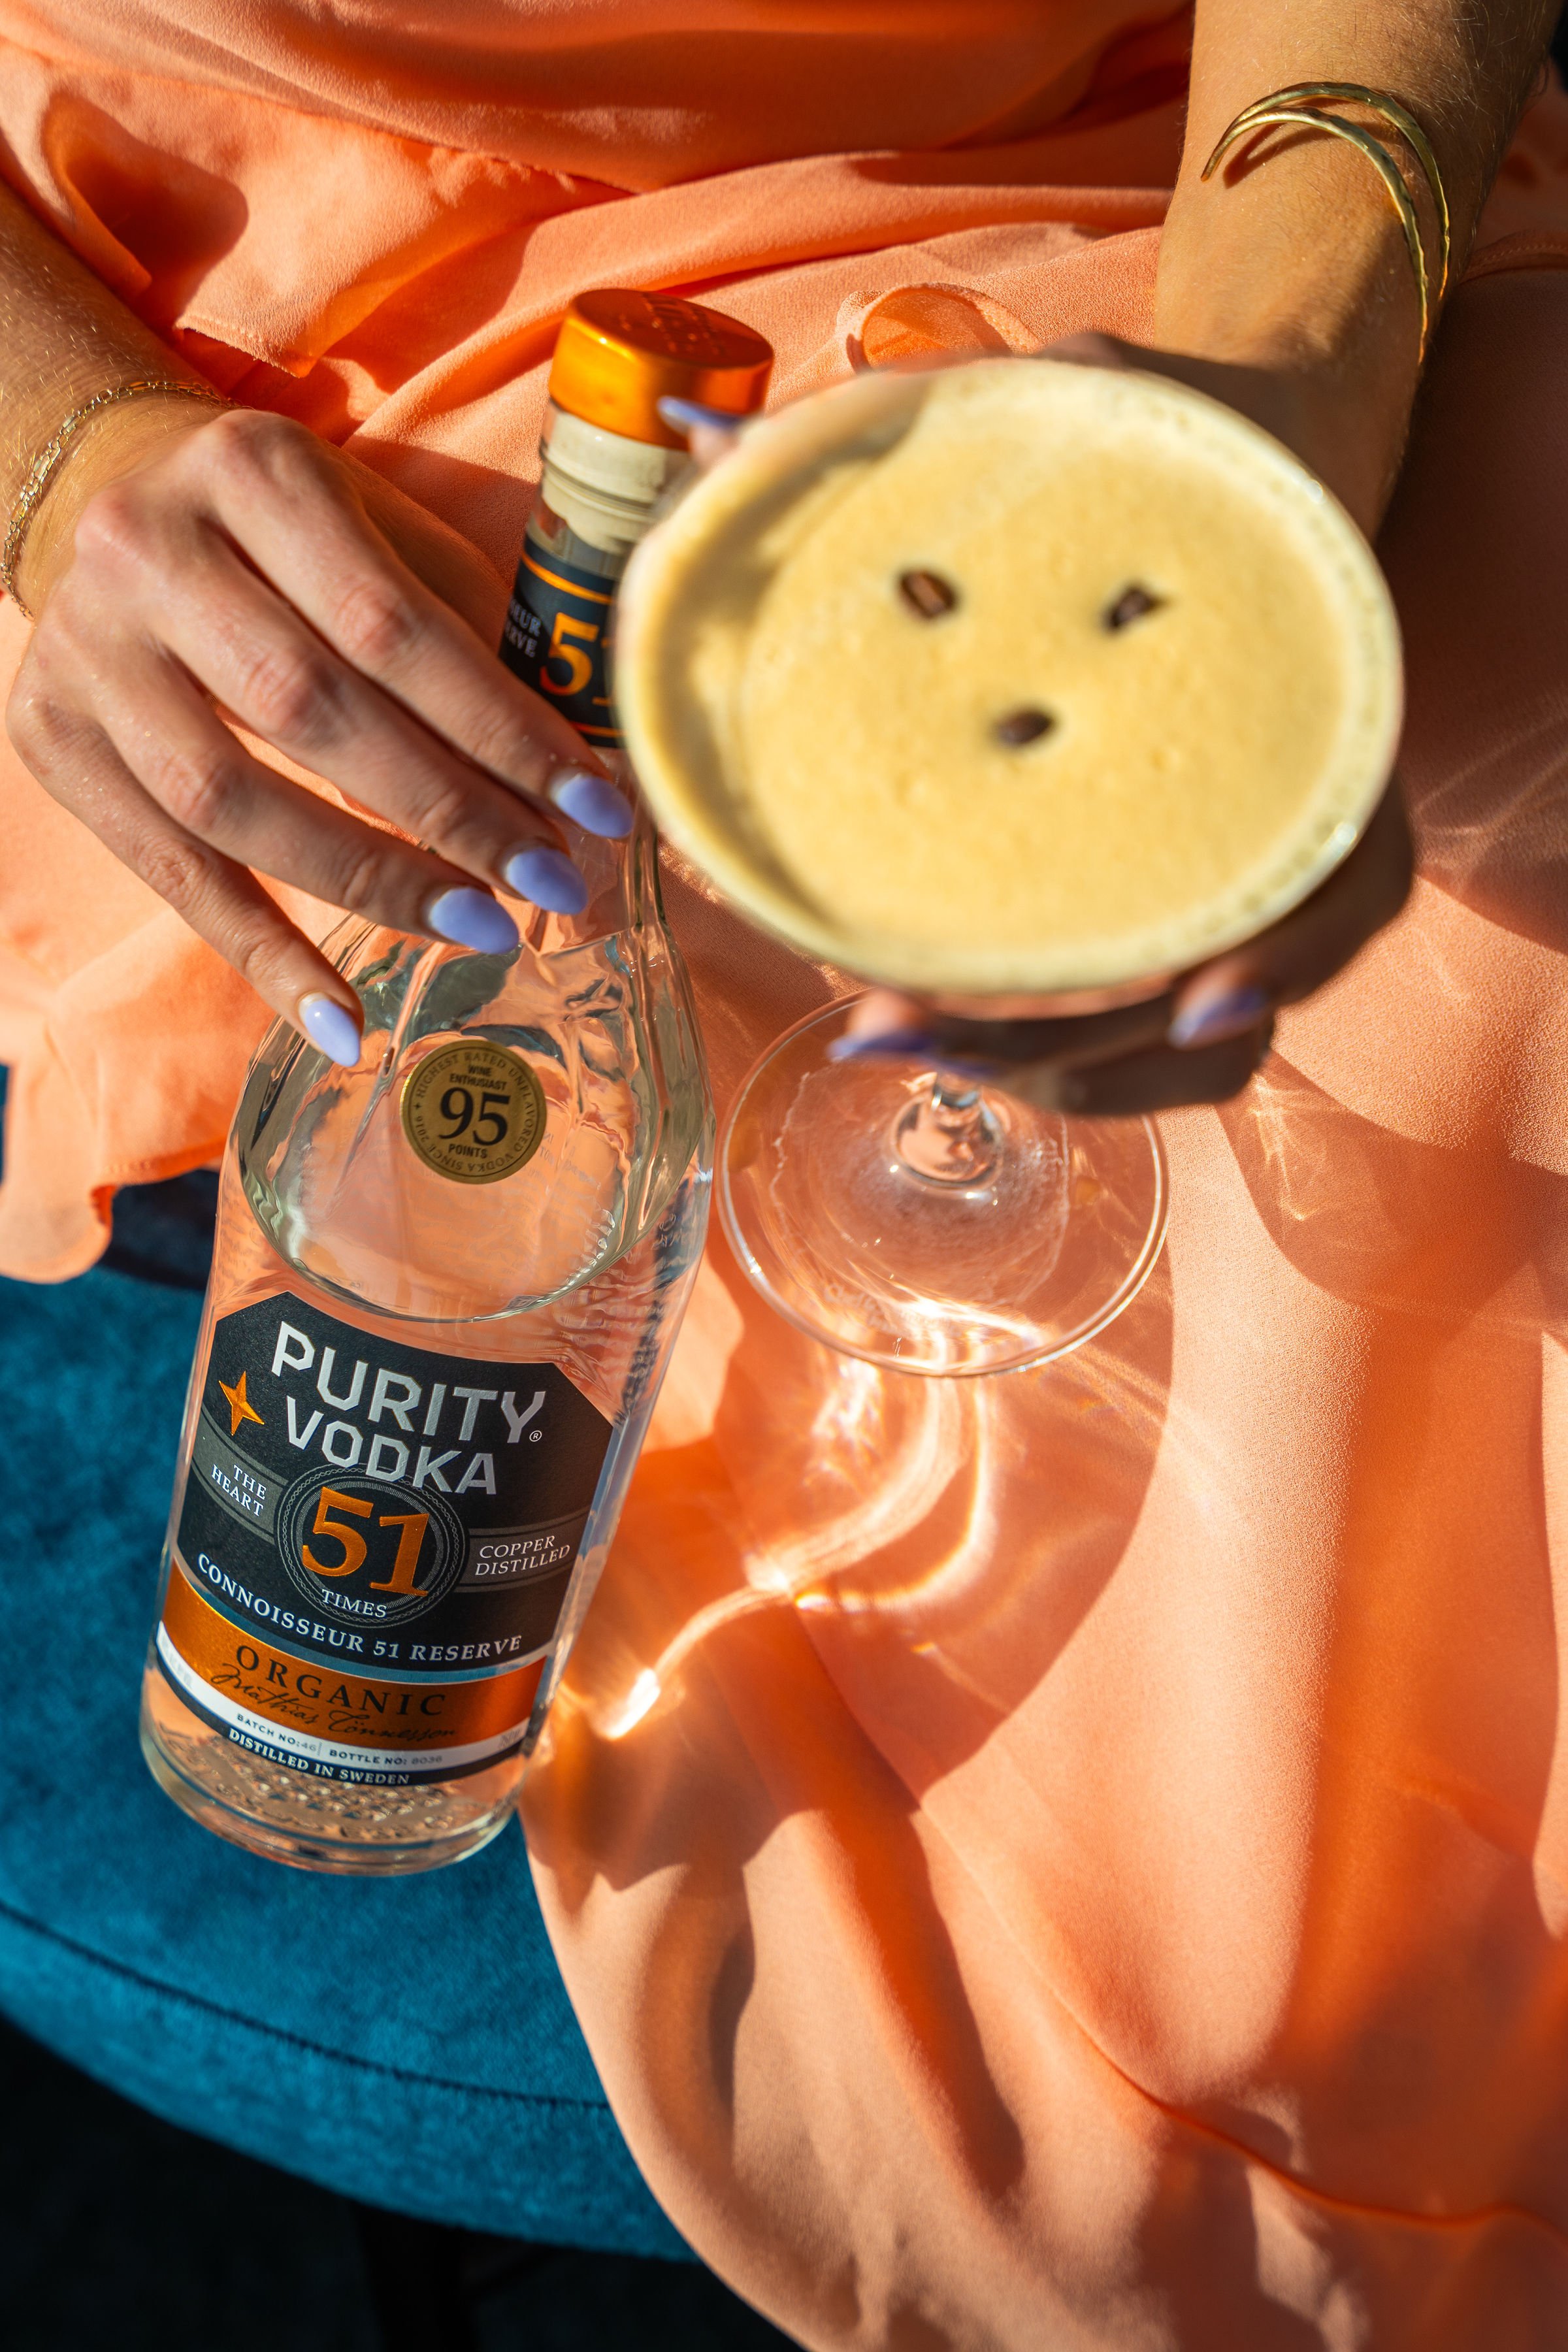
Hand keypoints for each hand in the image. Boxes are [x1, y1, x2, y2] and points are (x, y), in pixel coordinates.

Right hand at [5, 400, 634, 1064]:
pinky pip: (170, 875)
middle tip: (551, 883)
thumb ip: (475, 636)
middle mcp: (147, 552)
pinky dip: (264, 956)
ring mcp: (86, 652)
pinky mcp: (52, 741)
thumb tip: (585, 780)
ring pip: (229, 799)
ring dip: (369, 882)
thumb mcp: (384, 535)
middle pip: (308, 711)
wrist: (111, 503)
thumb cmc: (290, 537)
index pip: (391, 624)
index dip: (501, 728)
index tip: (596, 811)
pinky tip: (344, 1022)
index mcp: (252, 472)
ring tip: (480, 927)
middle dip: (449, 811)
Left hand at [672, 334, 1414, 1117]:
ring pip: (1169, 1050)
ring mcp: (1222, 884)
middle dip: (1069, 1048)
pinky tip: (900, 1017)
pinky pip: (1123, 1033)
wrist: (1250, 461)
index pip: (1348, 874)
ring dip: (1039, 1069)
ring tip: (878, 1033)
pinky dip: (1030, 1050)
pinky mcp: (1158, 911)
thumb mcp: (1083, 398)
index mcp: (1317, 719)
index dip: (1285, 949)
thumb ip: (928, 412)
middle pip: (1222, 1006)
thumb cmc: (1174, 439)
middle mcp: (1282, 827)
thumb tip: (705, 430)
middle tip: (897, 1025)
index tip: (1200, 997)